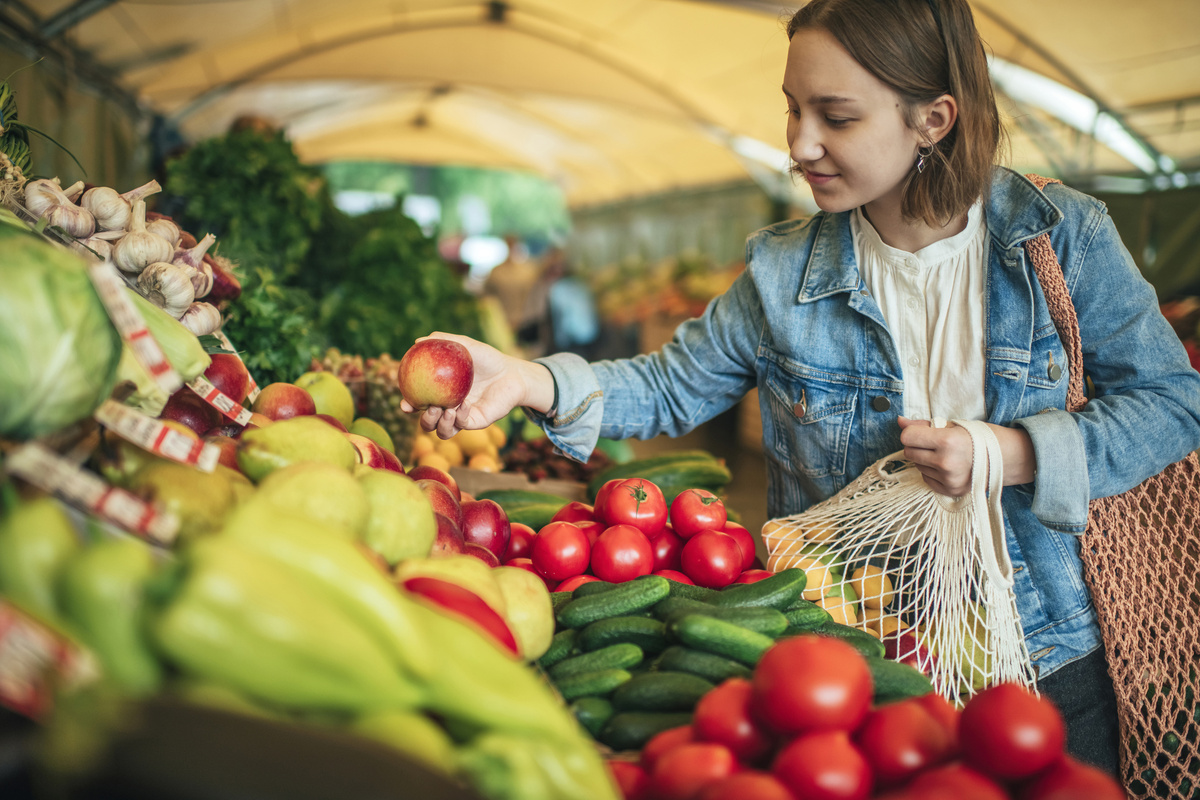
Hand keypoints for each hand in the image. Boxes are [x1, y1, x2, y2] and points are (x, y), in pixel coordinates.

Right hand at [398, 333, 555, 439]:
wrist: (512, 373)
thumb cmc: (488, 359)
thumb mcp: (465, 346)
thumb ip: (443, 341)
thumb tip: (417, 341)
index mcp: (442, 393)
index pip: (420, 403)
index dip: (409, 406)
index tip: (405, 404)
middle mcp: (449, 408)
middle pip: (428, 423)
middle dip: (424, 420)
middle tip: (429, 407)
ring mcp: (462, 417)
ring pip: (442, 432)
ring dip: (439, 424)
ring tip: (445, 410)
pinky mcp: (476, 422)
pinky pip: (463, 425)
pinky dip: (460, 418)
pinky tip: (463, 406)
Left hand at [898, 417, 1038, 495]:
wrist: (1005, 459)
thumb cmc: (978, 437)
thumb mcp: (953, 425)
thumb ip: (923, 424)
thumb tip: (900, 422)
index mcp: (947, 442)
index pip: (908, 438)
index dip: (911, 433)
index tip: (920, 432)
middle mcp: (946, 463)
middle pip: (910, 453)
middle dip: (917, 446)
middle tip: (933, 443)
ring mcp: (948, 480)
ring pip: (917, 467)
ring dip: (925, 460)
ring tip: (945, 455)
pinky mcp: (950, 492)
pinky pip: (926, 479)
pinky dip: (932, 472)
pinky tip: (948, 466)